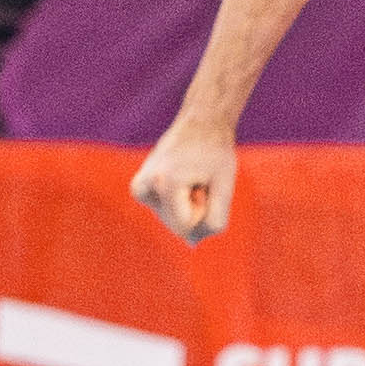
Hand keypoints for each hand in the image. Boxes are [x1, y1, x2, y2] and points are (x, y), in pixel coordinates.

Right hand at [131, 119, 236, 244]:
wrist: (201, 122)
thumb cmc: (216, 153)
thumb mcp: (225, 187)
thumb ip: (215, 221)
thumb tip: (192, 243)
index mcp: (165, 182)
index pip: (186, 226)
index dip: (203, 209)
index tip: (205, 182)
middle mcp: (145, 184)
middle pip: (176, 225)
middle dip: (194, 208)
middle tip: (199, 178)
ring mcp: (140, 186)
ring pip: (170, 220)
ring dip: (186, 205)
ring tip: (191, 178)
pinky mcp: (139, 187)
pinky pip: (164, 212)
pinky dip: (176, 204)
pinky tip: (181, 183)